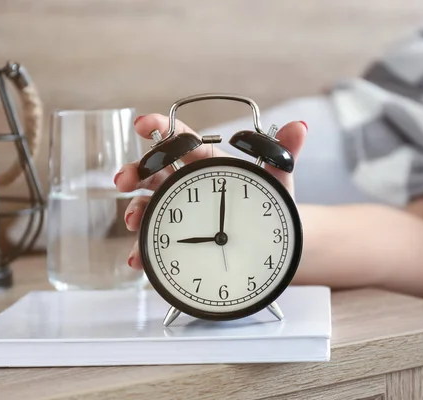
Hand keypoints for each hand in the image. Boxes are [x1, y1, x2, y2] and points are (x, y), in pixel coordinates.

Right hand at [114, 114, 306, 269]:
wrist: (272, 244)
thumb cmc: (272, 205)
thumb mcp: (280, 180)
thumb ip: (284, 153)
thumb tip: (299, 126)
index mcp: (209, 163)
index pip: (183, 141)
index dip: (161, 128)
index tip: (142, 122)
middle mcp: (189, 184)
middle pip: (155, 172)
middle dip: (135, 172)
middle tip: (123, 180)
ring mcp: (181, 212)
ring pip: (149, 204)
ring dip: (135, 210)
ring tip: (133, 222)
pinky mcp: (179, 239)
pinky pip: (157, 241)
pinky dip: (143, 249)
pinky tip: (137, 259)